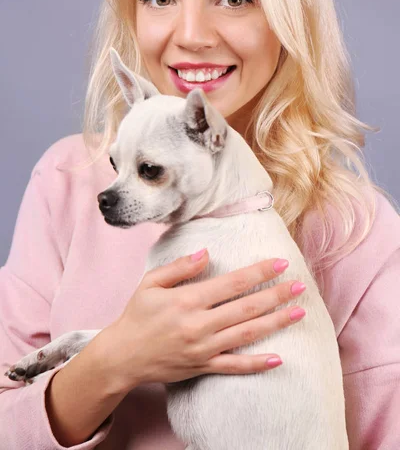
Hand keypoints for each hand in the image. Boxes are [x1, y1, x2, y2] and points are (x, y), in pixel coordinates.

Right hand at [97, 250, 305, 394]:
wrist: (123, 356)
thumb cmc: (137, 315)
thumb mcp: (151, 283)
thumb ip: (179, 267)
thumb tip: (206, 253)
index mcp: (187, 300)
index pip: (232, 283)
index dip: (259, 272)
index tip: (280, 263)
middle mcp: (199, 325)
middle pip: (246, 308)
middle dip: (276, 295)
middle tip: (300, 285)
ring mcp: (203, 348)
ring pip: (247, 335)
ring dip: (275, 323)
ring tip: (298, 312)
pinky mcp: (203, 367)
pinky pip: (235, 367)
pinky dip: (257, 364)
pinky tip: (278, 358)